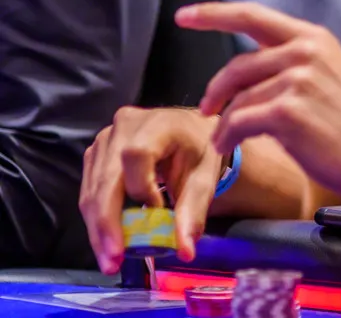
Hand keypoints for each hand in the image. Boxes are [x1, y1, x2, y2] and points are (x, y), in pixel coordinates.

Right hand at [79, 107, 222, 273]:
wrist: (191, 132)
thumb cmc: (200, 150)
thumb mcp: (205, 177)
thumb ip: (194, 212)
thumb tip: (185, 252)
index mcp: (157, 124)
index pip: (137, 155)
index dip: (141, 188)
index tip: (157, 213)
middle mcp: (124, 127)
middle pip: (106, 178)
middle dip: (107, 224)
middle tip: (114, 262)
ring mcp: (105, 140)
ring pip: (92, 189)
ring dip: (98, 228)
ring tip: (110, 260)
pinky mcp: (96, 155)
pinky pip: (90, 190)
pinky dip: (98, 219)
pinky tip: (107, 242)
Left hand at [178, 2, 340, 202]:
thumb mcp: (327, 78)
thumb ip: (291, 65)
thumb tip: (243, 77)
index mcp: (314, 39)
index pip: (252, 15)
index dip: (212, 13)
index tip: (184, 15)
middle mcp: (306, 52)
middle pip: (236, 65)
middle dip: (215, 91)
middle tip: (207, 110)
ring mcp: (298, 80)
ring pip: (236, 99)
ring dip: (222, 123)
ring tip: (224, 139)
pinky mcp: (289, 111)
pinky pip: (237, 122)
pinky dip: (226, 137)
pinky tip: (229, 147)